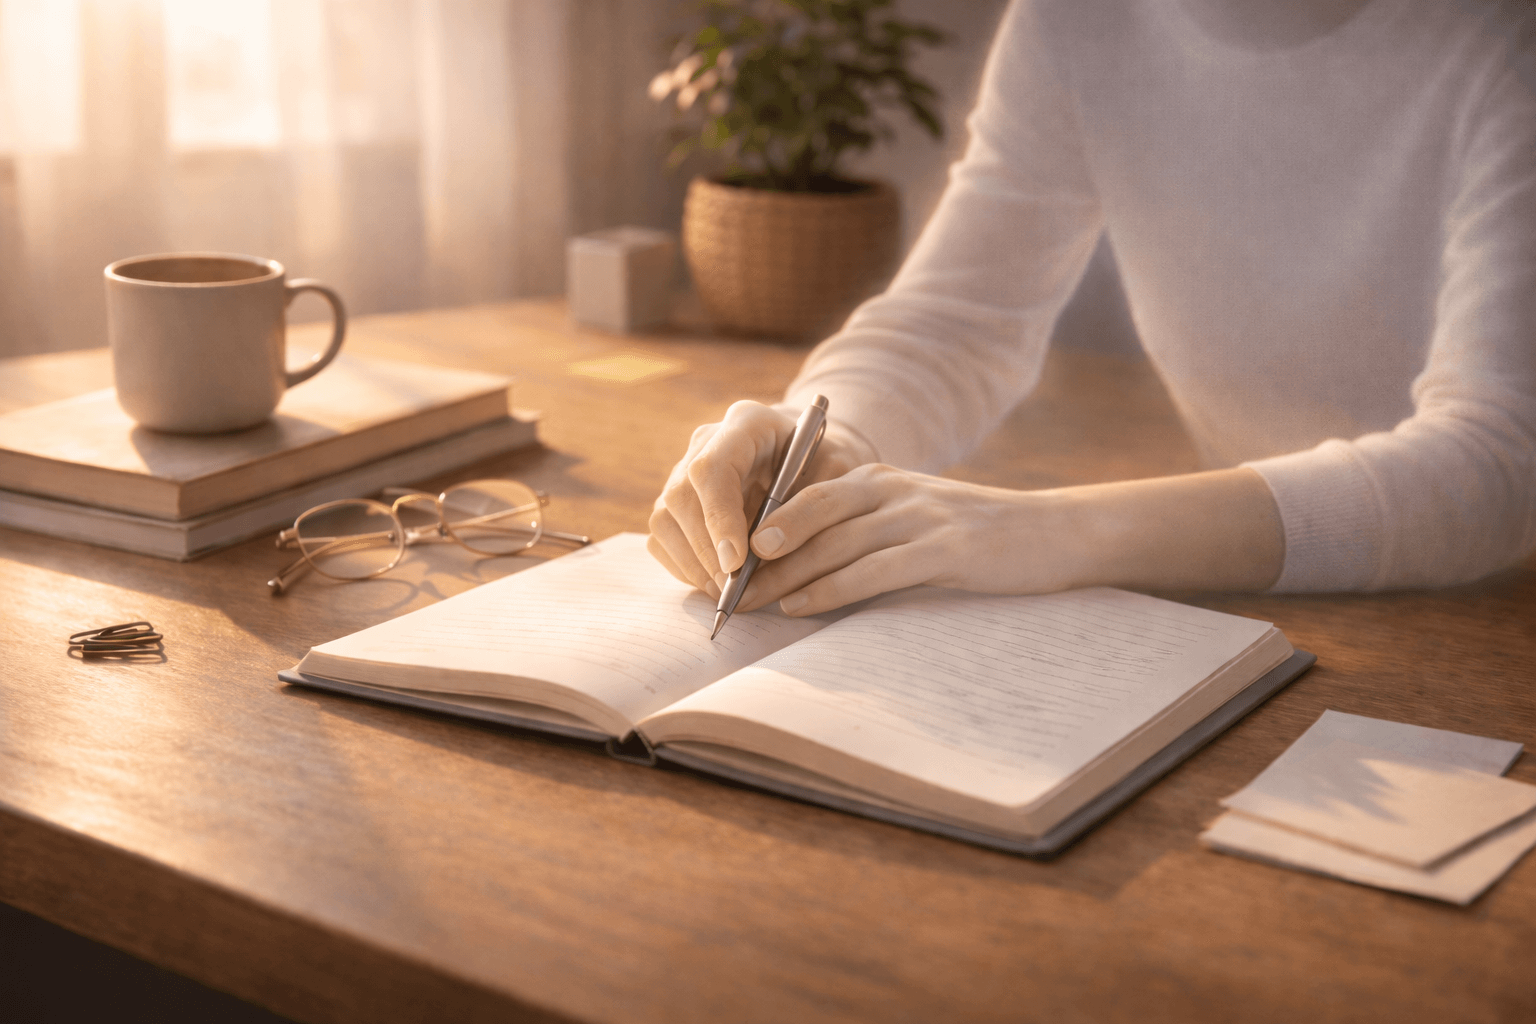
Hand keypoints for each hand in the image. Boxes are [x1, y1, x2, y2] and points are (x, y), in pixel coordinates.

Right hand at [647, 400, 875, 595]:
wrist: (811, 456)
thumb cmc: (827, 463)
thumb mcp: (839, 473)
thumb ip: (810, 504)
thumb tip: (767, 549)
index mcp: (747, 423)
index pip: (712, 468)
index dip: (719, 517)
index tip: (737, 562)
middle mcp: (707, 443)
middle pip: (682, 497)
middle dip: (707, 551)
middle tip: (734, 590)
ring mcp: (684, 470)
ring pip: (666, 519)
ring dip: (694, 564)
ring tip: (727, 593)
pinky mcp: (677, 500)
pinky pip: (664, 538)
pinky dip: (686, 567)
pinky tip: (716, 583)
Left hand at [731, 465, 1079, 615]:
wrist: (1055, 534)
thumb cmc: (977, 538)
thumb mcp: (914, 522)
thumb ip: (865, 535)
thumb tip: (803, 571)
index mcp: (878, 478)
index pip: (802, 497)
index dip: (758, 528)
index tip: (723, 560)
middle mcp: (891, 489)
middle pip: (807, 518)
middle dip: (760, 556)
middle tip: (721, 587)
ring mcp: (918, 516)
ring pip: (832, 544)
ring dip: (783, 576)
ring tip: (747, 604)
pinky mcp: (943, 549)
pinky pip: (871, 569)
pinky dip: (829, 588)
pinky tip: (799, 606)